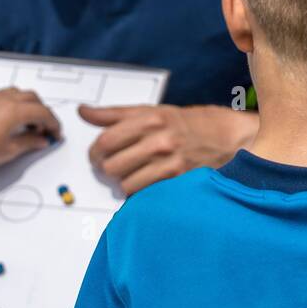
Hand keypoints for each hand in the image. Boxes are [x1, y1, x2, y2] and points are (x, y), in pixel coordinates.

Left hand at [0, 88, 61, 170]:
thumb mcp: (9, 150)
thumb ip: (30, 142)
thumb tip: (41, 140)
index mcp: (15, 110)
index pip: (43, 112)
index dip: (53, 124)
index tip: (55, 134)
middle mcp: (5, 99)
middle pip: (33, 99)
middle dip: (42, 113)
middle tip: (44, 130)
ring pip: (19, 94)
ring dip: (28, 105)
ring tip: (27, 125)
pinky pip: (4, 96)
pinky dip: (14, 104)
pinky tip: (11, 121)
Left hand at [80, 104, 257, 194]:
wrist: (223, 138)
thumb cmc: (181, 124)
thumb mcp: (149, 111)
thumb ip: (113, 114)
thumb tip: (83, 111)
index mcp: (149, 119)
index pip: (105, 141)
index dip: (94, 152)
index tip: (96, 156)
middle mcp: (159, 140)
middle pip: (111, 166)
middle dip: (106, 169)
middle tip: (111, 167)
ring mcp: (169, 163)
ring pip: (124, 184)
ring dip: (123, 183)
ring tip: (131, 175)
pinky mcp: (177, 182)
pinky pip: (142, 195)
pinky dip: (138, 193)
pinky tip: (145, 183)